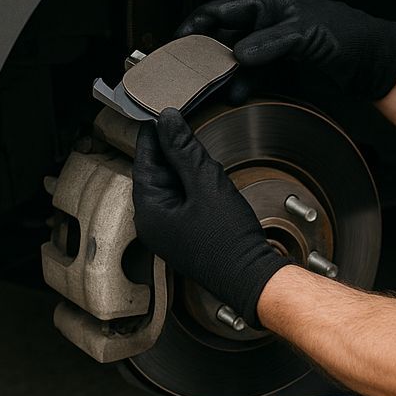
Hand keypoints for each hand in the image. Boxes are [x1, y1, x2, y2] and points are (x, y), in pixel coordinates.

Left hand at [131, 107, 289, 327]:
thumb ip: (184, 149)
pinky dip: (190, 185)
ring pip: (170, 187)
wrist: (251, 277)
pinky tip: (204, 177)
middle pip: (156, 174)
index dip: (153, 137)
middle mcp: (153, 224)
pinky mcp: (186, 235)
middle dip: (168, 151)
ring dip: (181, 168)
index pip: (144, 163)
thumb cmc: (228, 240)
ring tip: (195, 151)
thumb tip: (167, 121)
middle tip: (180, 128)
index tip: (157, 118)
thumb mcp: (205, 183)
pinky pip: (181, 201)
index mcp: (149, 212)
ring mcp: (170, 232)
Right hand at [176, 0, 395, 100]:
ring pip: (234, 60)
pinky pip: (251, 75)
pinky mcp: (279, 66)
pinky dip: (241, 85)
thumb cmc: (347, 35)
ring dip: (223, 75)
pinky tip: (236, 96)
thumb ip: (269, 43)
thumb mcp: (305, 34)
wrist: (373, 63)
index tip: (177, 44)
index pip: (219, 12)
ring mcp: (270, 46)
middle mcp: (264, 23)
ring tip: (212, 90)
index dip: (194, 26)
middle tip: (189, 73)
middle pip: (222, 37)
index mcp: (266, 4)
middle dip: (205, 55)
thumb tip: (238, 54)